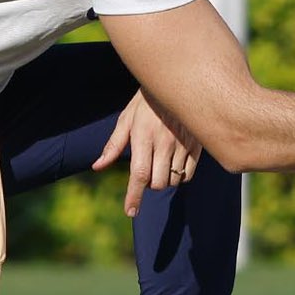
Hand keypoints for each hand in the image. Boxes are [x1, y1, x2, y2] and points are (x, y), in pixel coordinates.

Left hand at [93, 89, 206, 216]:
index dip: (134, 196)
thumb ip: (113, 145)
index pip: (139, 174)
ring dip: (164, 180)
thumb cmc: (145, 102)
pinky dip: (180, 176)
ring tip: (160, 165)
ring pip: (173, 180)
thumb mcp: (126, 119)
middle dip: (149, 185)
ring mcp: (182, 144)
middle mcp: (164, 143)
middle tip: (146, 171)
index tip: (130, 212)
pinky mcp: (197, 145)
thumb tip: (97, 166)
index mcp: (143, 137)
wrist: (178, 82)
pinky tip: (174, 164)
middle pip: (157, 183)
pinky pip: (189, 174)